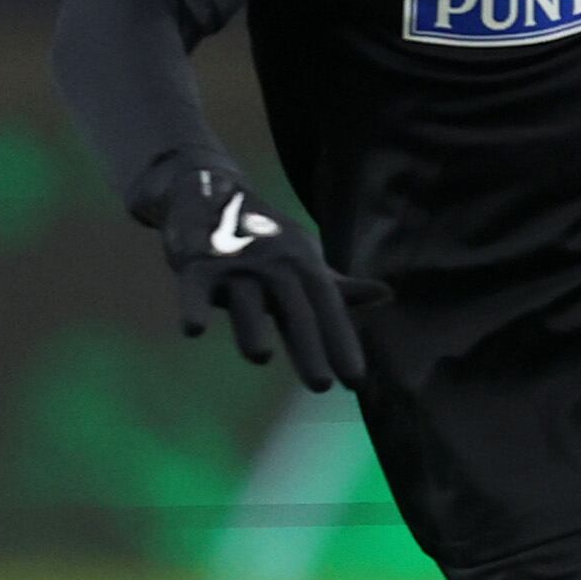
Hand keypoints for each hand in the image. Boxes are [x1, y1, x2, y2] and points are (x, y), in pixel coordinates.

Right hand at [148, 160, 384, 391]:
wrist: (210, 193)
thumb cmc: (265, 238)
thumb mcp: (305, 259)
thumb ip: (339, 287)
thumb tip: (387, 295)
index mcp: (304, 267)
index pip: (329, 309)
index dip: (343, 344)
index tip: (356, 381)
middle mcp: (274, 266)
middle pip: (294, 310)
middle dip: (309, 348)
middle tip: (322, 385)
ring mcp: (235, 264)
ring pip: (245, 299)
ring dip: (250, 327)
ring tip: (260, 357)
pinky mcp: (196, 263)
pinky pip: (195, 288)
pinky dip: (193, 306)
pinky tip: (194, 329)